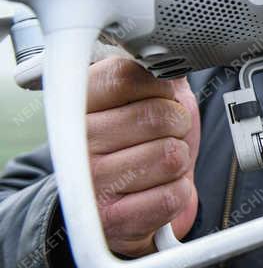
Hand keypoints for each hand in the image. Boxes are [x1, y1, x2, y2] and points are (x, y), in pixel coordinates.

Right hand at [85, 58, 199, 257]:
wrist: (120, 205)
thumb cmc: (136, 145)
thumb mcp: (146, 98)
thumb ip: (157, 71)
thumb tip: (179, 48)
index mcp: (80, 102)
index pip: (128, 75)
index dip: (161, 87)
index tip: (159, 98)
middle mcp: (78, 141)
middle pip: (158, 116)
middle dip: (177, 126)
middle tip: (164, 136)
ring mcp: (91, 182)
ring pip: (170, 155)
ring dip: (177, 160)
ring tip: (157, 164)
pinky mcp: (112, 219)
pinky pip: (173, 194)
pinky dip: (178, 192)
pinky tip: (157, 189)